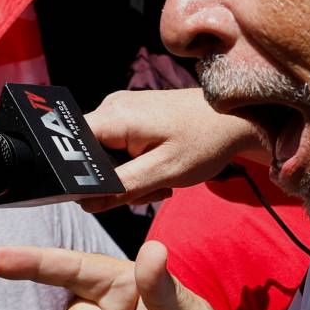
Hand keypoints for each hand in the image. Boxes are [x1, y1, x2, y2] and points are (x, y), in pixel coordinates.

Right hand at [82, 89, 265, 211]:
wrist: (237, 117)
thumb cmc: (205, 141)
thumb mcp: (165, 172)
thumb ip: (123, 187)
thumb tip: (86, 201)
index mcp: (115, 117)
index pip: (71, 144)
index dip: (77, 173)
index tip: (103, 193)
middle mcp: (112, 107)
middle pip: (89, 154)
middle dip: (113, 180)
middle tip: (148, 190)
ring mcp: (122, 110)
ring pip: (106, 155)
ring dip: (128, 176)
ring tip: (161, 181)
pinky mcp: (133, 116)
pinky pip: (119, 147)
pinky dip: (136, 165)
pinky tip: (160, 170)